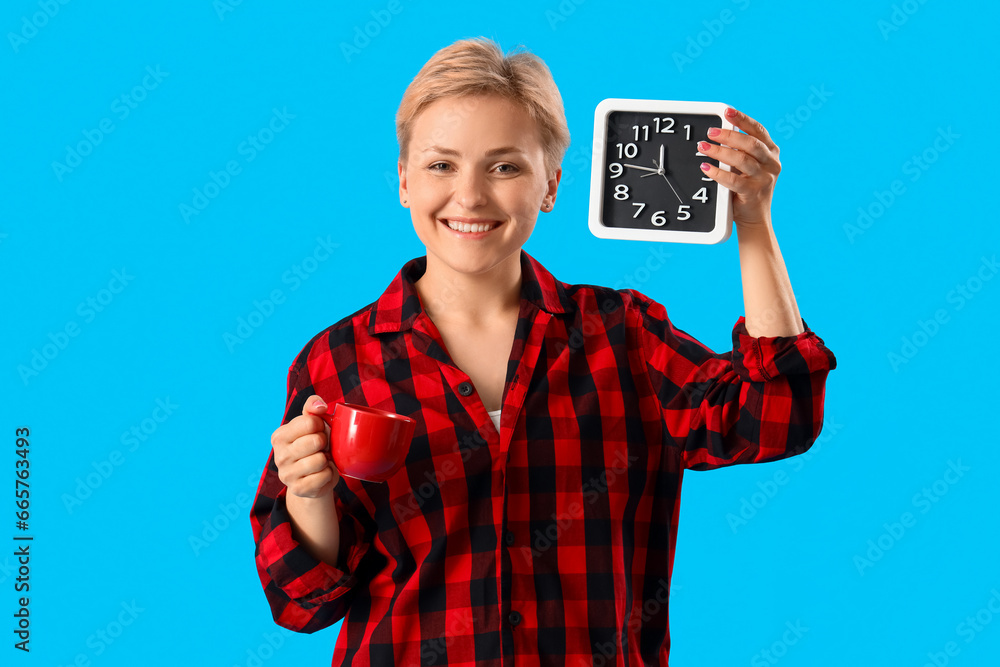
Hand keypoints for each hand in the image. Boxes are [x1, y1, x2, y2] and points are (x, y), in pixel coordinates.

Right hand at [270, 395, 341, 498]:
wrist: (313, 477)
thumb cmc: (313, 446)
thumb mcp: (312, 424)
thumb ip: (313, 407)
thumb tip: (320, 406)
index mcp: (280, 436)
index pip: (310, 422)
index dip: (321, 426)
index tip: (317, 432)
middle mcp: (279, 456)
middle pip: (316, 441)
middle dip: (324, 443)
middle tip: (320, 448)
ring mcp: (287, 474)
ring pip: (320, 460)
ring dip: (326, 460)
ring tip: (321, 460)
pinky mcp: (299, 489)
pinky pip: (324, 476)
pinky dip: (329, 474)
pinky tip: (321, 473)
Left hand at [698, 107, 780, 230]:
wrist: (755, 217)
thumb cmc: (748, 188)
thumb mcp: (748, 165)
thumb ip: (740, 150)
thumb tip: (720, 132)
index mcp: (771, 152)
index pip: (757, 130)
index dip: (742, 119)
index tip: (727, 111)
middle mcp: (771, 163)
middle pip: (750, 143)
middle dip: (728, 135)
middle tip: (710, 132)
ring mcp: (764, 178)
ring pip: (742, 160)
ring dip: (720, 152)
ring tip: (703, 147)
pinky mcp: (753, 192)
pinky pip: (733, 180)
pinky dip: (717, 173)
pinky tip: (706, 168)